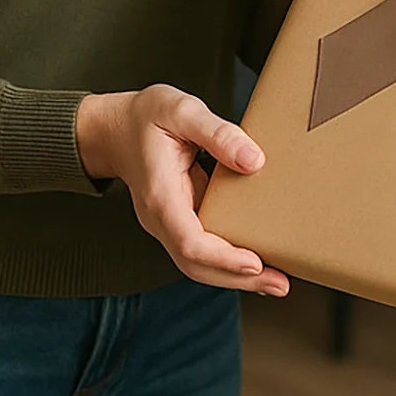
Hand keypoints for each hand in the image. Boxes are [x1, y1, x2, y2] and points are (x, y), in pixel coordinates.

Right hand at [75, 85, 288, 294]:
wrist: (115, 128)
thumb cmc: (147, 116)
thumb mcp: (183, 110)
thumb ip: (218, 133)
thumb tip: (254, 161)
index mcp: (160, 194)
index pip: (189, 241)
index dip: (223, 257)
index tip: (255, 263)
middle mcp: (160, 217)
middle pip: (196, 264)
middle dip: (237, 278)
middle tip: (280, 284)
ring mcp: (167, 222)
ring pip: (198, 263)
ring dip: (235, 276)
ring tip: (276, 281)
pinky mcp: (178, 219)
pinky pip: (202, 247)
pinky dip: (228, 258)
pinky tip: (256, 259)